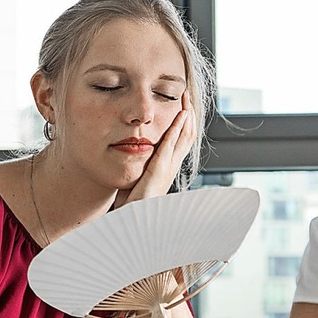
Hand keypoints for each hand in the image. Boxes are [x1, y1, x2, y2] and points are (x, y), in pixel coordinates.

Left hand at [114, 90, 195, 207]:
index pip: (180, 140)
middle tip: (186, 94)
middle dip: (188, 113)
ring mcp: (167, 169)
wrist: (131, 223)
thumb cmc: (130, 206)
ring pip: (184, 137)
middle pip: (186, 135)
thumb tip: (129, 155)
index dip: (183, 122)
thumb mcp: (136, 181)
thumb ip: (137, 168)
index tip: (181, 105)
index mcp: (165, 168)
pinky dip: (177, 128)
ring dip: (186, 116)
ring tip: (185, 98)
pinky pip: (171, 145)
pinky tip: (180, 115)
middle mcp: (170, 167)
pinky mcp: (159, 171)